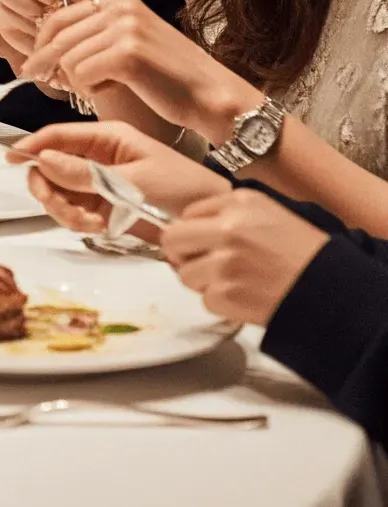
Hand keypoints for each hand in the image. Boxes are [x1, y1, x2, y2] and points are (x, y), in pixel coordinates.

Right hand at [6, 119, 227, 239]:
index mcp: (108, 138)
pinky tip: (99, 227)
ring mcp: (101, 182)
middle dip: (51, 189)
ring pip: (60, 192)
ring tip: (90, 223)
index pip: (58, 136)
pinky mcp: (106, 206)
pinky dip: (78, 222)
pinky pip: (75, 211)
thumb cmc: (183, 191)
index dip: (31, 145)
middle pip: (51, 167)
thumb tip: (44, 161)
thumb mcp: (134, 180)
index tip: (9, 158)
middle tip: (65, 209)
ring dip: (65, 210)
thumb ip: (86, 174)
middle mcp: (100, 157)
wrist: (215, 221)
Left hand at [20, 0, 258, 144]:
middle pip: (58, 34)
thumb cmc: (168, 79)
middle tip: (42, 81)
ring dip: (75, 80)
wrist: (213, 98)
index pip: (60, 16)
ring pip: (67, 57)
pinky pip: (81, 73)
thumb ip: (93, 38)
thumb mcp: (128, 44)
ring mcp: (125, 27)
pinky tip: (111, 90)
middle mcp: (120, 6)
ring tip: (98, 88)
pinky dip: (90, 89)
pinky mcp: (128, 53)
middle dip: (44, 61)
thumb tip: (43, 49)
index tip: (34, 64)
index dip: (42, 43)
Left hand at [161, 189, 328, 326]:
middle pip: (172, 240)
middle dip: (182, 253)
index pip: (186, 214)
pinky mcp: (228, 295)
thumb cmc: (303, 252)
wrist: (333, 290)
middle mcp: (226, 229)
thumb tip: (185, 225)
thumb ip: (225, 213)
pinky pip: (205, 300)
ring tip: (232, 281)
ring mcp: (224, 264)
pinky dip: (221, 303)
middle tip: (200, 262)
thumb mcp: (266, 213)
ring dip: (202, 281)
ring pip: (184, 274)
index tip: (201, 242)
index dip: (191, 231)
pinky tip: (244, 296)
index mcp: (236, 203)